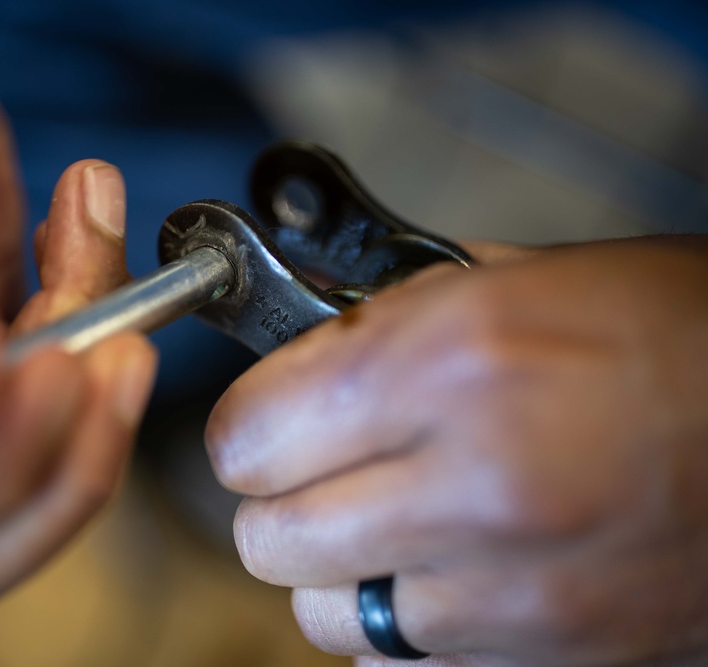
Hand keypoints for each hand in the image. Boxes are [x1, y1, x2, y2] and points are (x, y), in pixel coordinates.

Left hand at [206, 237, 707, 665]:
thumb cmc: (680, 339)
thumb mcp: (525, 280)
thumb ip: (389, 319)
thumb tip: (297, 352)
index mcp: (457, 362)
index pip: (250, 433)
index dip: (251, 423)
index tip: (271, 417)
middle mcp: (474, 486)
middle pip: (266, 537)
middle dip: (278, 497)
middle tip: (325, 466)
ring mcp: (509, 594)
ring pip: (320, 615)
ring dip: (336, 567)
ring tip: (392, 521)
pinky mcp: (541, 661)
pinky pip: (395, 663)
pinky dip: (396, 624)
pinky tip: (445, 571)